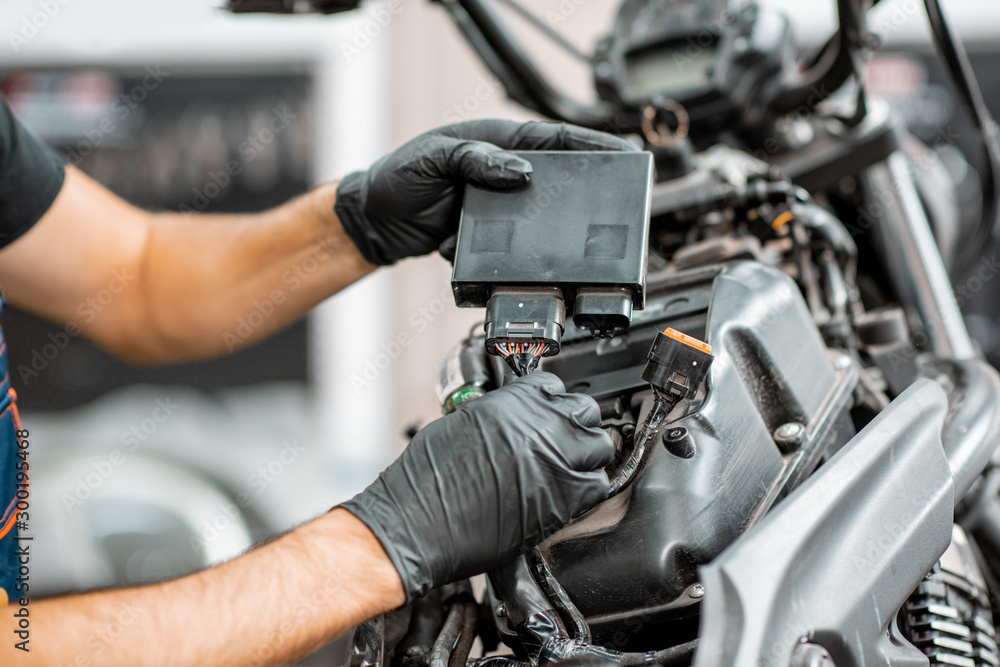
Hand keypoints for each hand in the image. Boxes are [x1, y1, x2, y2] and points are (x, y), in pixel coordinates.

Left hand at [334, 120, 636, 265]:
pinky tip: (524, 261)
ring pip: (539, 217)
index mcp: (494, 143)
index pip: (551, 138)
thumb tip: (521, 172)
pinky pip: (513, 246)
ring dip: (552, 229)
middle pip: (555, 179)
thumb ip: (476, 159)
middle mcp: (500, 172)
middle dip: (585, 188)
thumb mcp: (434, 159)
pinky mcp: (488, 236)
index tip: (623, 151)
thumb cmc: (397, 179)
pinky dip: (518, 255)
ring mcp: (496, 205)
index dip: (591, 144)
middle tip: (616, 197)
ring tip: (579, 238)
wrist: (373, 224)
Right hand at [340, 372, 613, 599]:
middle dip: (576, 424)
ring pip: (599, 445)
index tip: (549, 416)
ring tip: (570, 466)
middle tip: (563, 440)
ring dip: (587, 454)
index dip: (552, 403)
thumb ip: (497, 414)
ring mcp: (555, 461)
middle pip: (585, 411)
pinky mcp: (562, 500)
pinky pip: (598, 485)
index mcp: (512, 402)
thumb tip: (513, 419)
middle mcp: (539, 426)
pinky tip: (570, 493)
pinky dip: (589, 488)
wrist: (415, 523)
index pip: (554, 386)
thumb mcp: (459, 423)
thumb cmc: (424, 481)